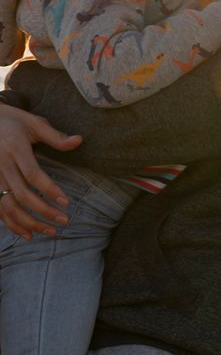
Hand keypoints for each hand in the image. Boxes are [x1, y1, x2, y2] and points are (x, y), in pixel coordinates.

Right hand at [0, 104, 81, 239]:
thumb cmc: (12, 121)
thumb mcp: (33, 122)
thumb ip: (55, 136)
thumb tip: (79, 140)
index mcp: (15, 148)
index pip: (33, 174)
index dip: (49, 190)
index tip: (66, 203)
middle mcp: (2, 165)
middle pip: (22, 195)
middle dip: (43, 211)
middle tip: (64, 221)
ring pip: (9, 206)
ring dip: (29, 223)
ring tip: (50, 231)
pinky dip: (12, 224)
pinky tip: (27, 234)